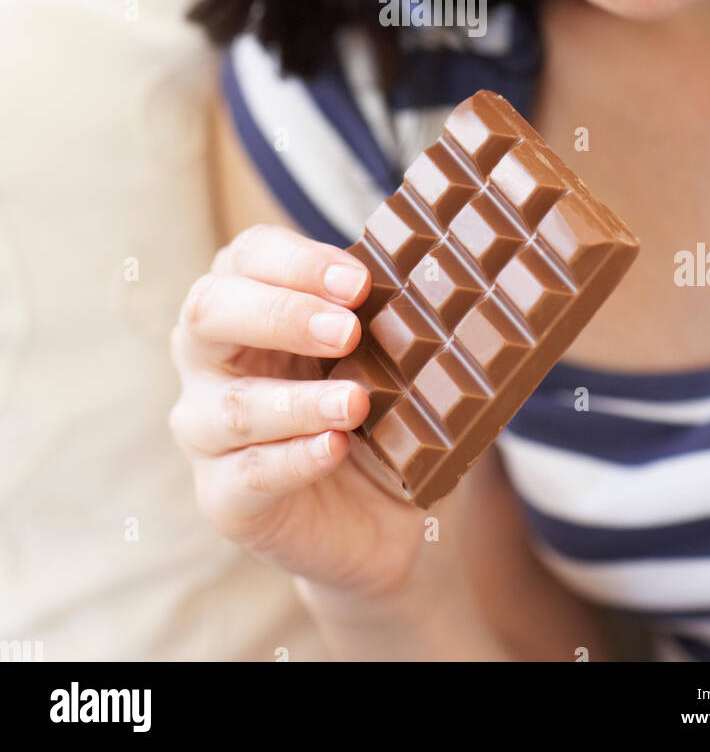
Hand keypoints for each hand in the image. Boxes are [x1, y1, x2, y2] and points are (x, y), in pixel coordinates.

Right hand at [169, 223, 430, 599]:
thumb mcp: (386, 352)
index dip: (297, 262)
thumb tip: (444, 274)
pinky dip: (295, 459)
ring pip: (232, 405)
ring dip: (298, 400)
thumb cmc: (373, 404)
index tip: (359, 281)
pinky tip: (335, 448)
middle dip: (281, 315)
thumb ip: (391, 311)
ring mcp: (206, 429)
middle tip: (347, 330)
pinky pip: (248, 475)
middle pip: (209, 313)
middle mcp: (211, 356)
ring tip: (357, 402)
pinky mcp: (223, 497)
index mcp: (246, 297)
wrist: (382, 511)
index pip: (248, 256)